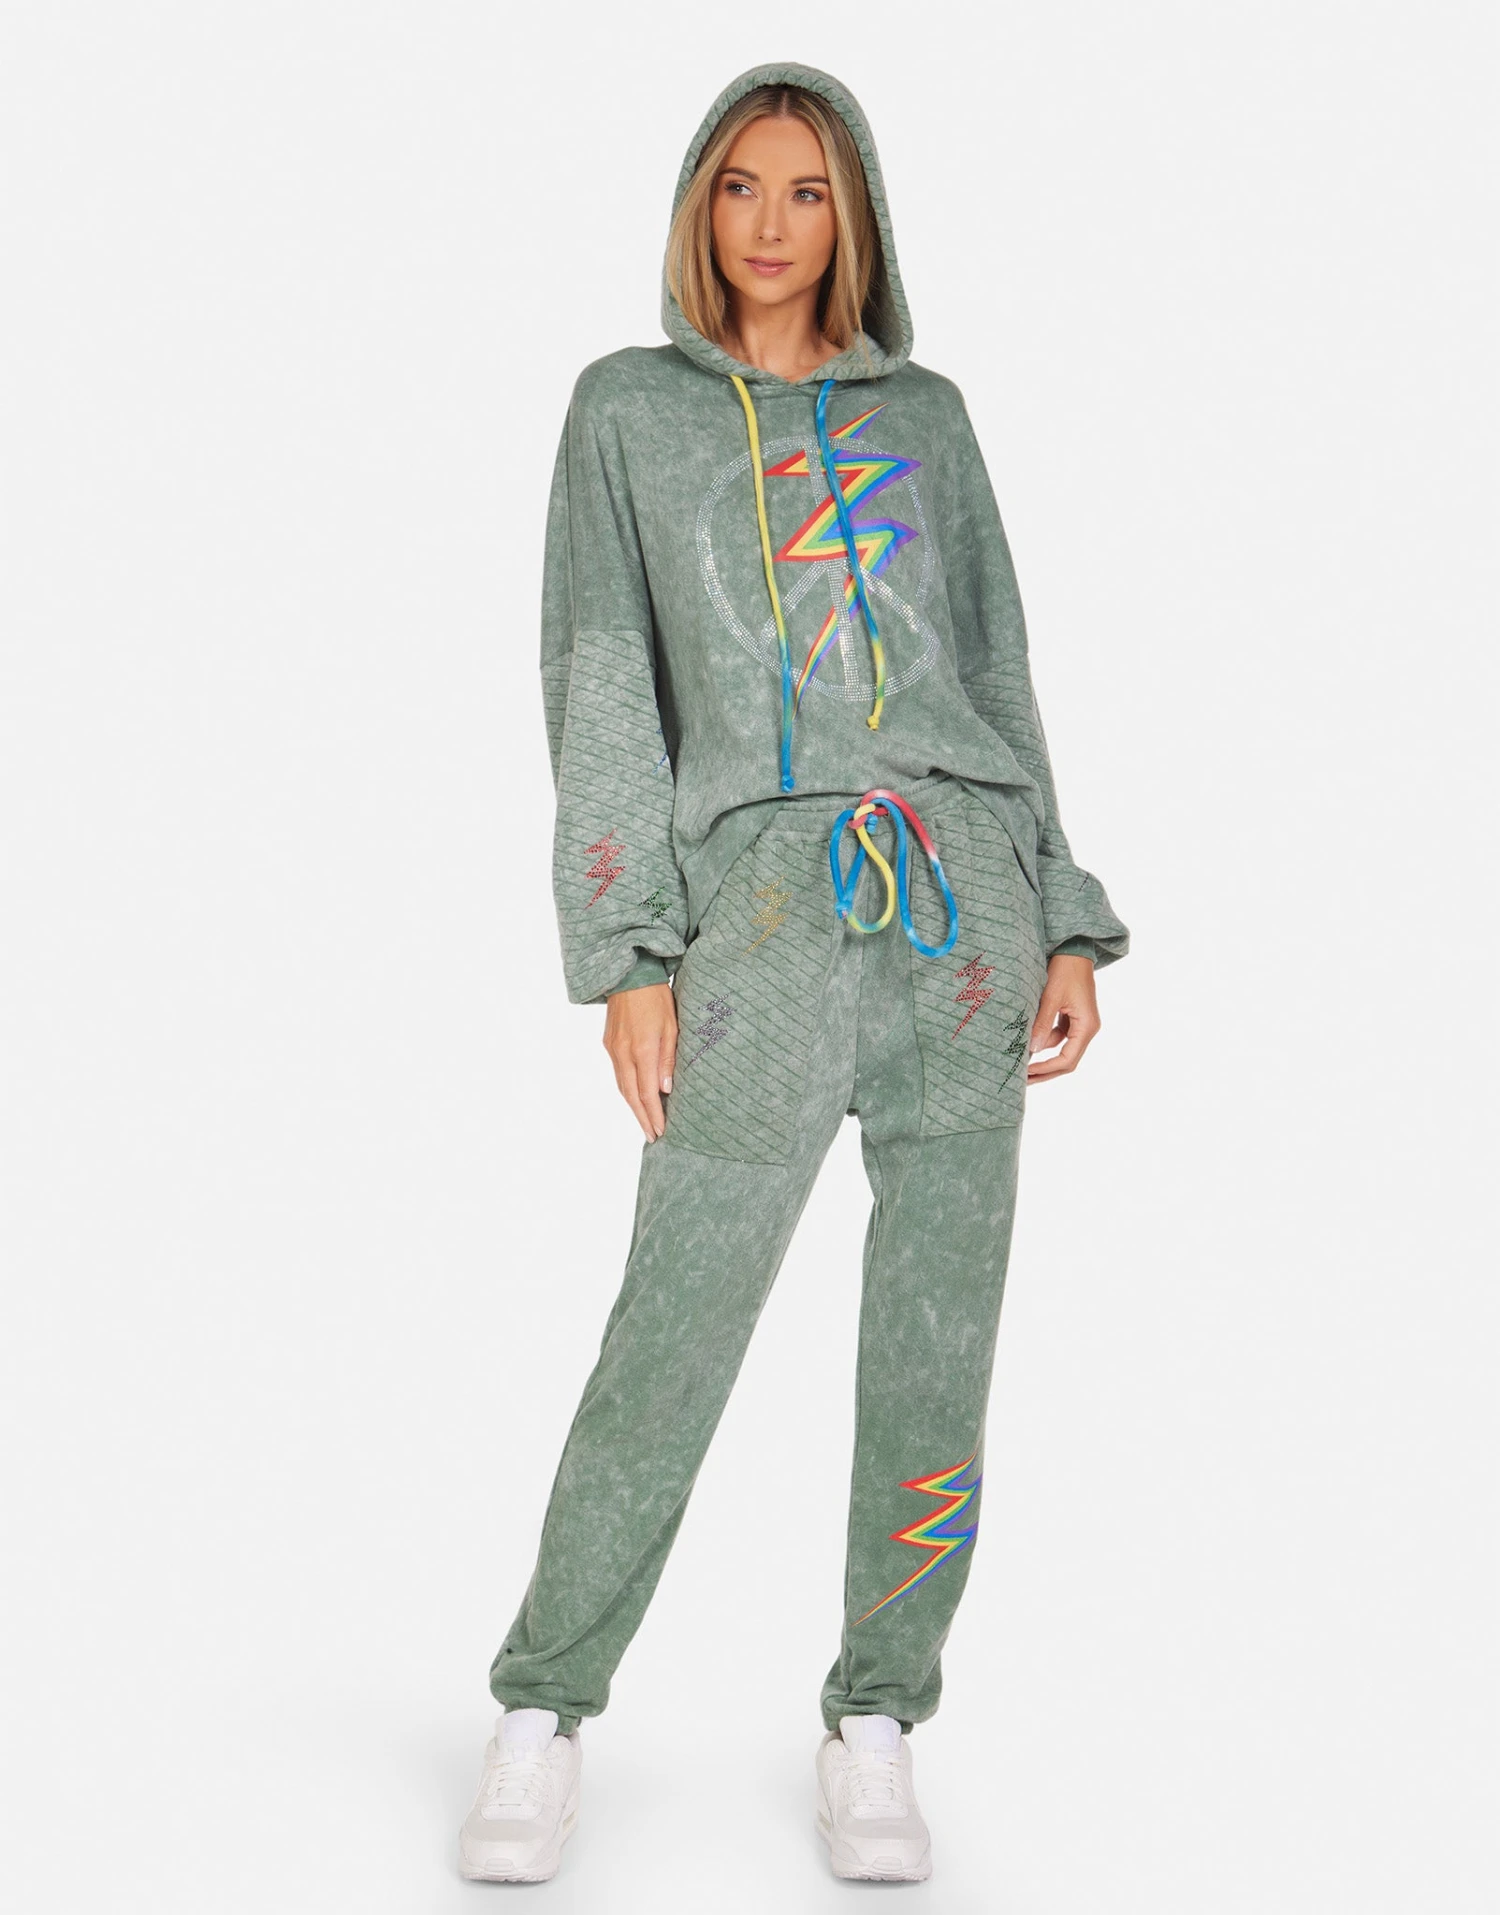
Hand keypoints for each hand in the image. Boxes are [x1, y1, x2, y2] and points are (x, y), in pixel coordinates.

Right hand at [603, 981, 677, 1140]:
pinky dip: (627, 1089)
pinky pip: (618, 1073)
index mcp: (642, 1050)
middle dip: (641, 1118)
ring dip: (633, 1106)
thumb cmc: (656, 997)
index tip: (660, 1130)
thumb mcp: (672, 1026)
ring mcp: (613, 1049)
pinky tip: (635, 1096)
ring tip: (644, 1121)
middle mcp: (623, 1053)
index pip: (647, 1093)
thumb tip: (665, 1090)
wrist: (629, 974)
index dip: (653, 1115)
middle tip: (651, 1136)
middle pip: (631, 1095)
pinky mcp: (608, 1043)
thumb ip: (668, 1059)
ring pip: (622, 1086)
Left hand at [1027, 954, 1100, 1083]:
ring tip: (1018, 1057)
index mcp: (1087, 1026)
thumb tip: (1033, 1051)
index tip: (1026, 1073)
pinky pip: (1057, 1035)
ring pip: (1060, 1048)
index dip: (1047, 1069)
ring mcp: (1080, 1023)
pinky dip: (1043, 1037)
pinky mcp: (1072, 1017)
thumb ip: (1042, 1024)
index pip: (1068, 1059)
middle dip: (1045, 1070)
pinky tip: (1027, 1039)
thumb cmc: (1065, 970)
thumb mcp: (1050, 997)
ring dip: (1042, 1053)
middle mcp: (1087, 1028)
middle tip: (1023, 1080)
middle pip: (1067, 1060)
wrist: (1073, 949)